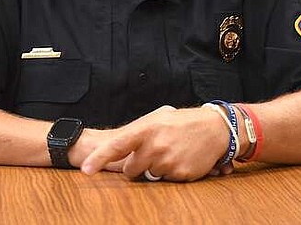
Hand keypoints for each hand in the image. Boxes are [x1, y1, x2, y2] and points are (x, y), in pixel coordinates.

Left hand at [79, 105, 229, 181]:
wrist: (215, 129)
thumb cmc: (181, 122)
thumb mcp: (156, 119)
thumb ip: (136, 134)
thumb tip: (116, 149)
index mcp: (146, 129)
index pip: (117, 146)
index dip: (99, 158)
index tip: (86, 169)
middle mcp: (155, 146)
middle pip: (131, 168)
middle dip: (136, 164)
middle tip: (152, 151)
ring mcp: (168, 162)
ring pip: (149, 175)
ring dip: (156, 167)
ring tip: (171, 151)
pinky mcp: (180, 175)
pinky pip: (166, 180)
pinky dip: (170, 172)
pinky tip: (180, 158)